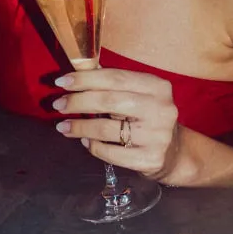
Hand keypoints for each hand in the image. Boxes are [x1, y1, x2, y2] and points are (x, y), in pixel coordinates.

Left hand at [51, 68, 181, 180]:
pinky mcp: (151, 159)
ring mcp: (158, 136)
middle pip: (108, 101)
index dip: (84, 79)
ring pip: (106, 129)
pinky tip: (85, 142)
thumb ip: (113, 85)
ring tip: (64, 126)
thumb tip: (76, 74)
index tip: (61, 82)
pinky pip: (110, 153)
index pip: (114, 77)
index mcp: (157, 86)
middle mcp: (161, 109)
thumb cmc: (148, 118)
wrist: (175, 153)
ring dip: (79, 126)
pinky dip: (93, 146)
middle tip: (57, 104)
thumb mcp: (139, 96)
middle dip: (77, 102)